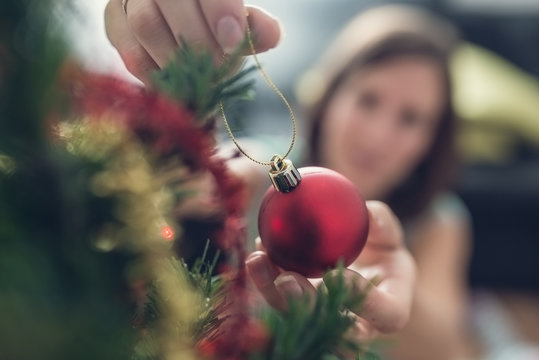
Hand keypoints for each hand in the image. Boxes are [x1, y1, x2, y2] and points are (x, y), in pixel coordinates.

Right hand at [105, 0, 281, 84]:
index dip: (219, 10)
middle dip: (200, 41)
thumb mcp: (239, 21)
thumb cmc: (214, 23)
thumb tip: (272, 34)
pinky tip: (177, 82)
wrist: (178, 24)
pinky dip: (158, 73)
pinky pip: (130, 52)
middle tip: (220, 68)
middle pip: (170, 1)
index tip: (234, 42)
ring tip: (200, 77)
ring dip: (179, 59)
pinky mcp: (114, 24)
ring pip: (146, 25)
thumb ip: (254, 26)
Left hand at [246, 201, 415, 338]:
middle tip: (285, 279)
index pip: (382, 313)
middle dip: (304, 305)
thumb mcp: (391, 238)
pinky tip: (258, 249)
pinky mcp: (302, 313)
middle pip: (329, 325)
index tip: (338, 274)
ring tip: (257, 259)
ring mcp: (326, 323)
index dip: (361, 298)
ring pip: (297, 317)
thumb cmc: (384, 253)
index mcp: (390, 312)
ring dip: (273, 291)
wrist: (368, 273)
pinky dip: (267, 277)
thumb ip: (383, 224)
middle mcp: (358, 327)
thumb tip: (370, 212)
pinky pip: (281, 300)